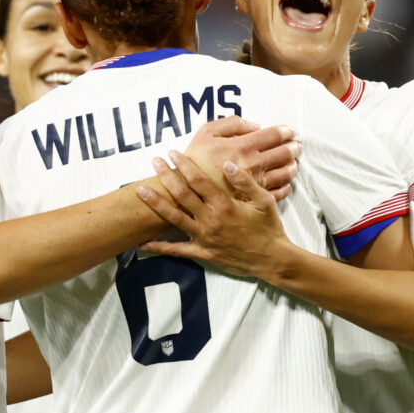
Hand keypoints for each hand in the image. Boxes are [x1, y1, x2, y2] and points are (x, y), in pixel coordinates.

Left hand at [137, 154, 289, 278]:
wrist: (272, 259)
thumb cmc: (268, 228)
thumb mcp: (264, 200)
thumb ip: (245, 181)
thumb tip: (227, 163)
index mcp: (225, 205)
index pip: (199, 180)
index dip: (184, 165)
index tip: (173, 153)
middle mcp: (211, 220)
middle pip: (182, 194)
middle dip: (167, 176)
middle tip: (155, 162)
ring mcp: (204, 237)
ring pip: (174, 218)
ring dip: (156, 203)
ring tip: (141, 190)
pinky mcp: (202, 253)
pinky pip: (177, 250)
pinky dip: (159, 248)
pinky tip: (143, 243)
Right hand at [182, 116, 299, 201]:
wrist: (184, 191)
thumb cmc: (194, 160)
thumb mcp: (205, 132)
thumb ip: (230, 123)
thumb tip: (254, 125)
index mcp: (241, 146)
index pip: (272, 135)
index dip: (284, 131)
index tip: (289, 131)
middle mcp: (252, 164)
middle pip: (283, 153)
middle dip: (293, 147)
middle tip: (296, 146)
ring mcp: (254, 183)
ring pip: (284, 174)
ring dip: (292, 166)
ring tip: (293, 163)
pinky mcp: (253, 199)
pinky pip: (277, 192)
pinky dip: (285, 186)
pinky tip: (285, 182)